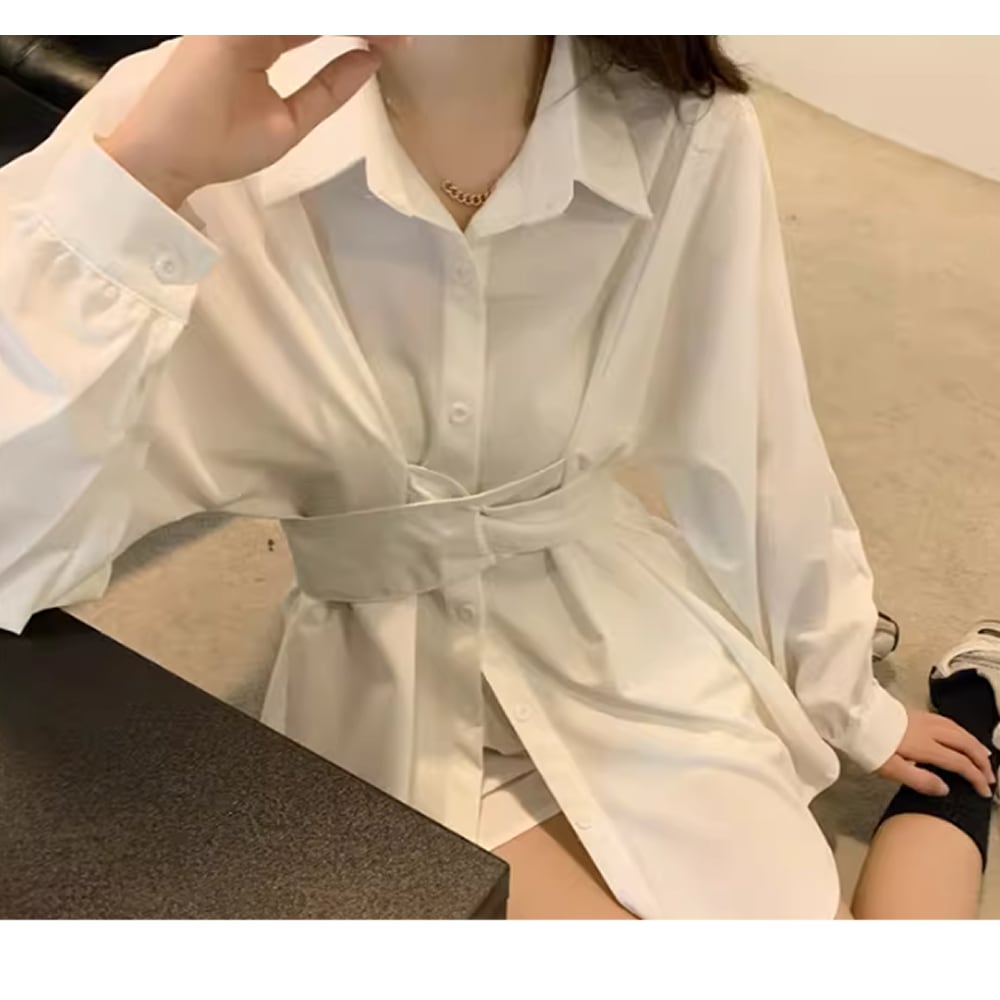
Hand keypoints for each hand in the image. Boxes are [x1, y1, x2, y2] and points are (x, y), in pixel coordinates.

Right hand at [101, 35, 407, 208]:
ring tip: (388, 28)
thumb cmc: (218, 146)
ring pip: (301, 15)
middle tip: (403, 29)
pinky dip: (322, 23)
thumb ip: (326, 90)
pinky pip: (284, 19)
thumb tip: (369, 61)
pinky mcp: (228, 26)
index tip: (399, 37)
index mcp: (259, 42)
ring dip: (348, 19)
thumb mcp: (290, 122)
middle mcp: (248, 23)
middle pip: (313, 15)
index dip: (360, 28)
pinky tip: (357, 28)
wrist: (166, 157)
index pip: (317, 23)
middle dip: (363, 20)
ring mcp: (237, 22)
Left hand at [878, 708, 995, 797]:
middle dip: (981, 761)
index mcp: (925, 746)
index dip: (975, 777)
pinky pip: (948, 722)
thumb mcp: (890, 768)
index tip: (984, 792)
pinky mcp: (915, 712)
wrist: (850, 715)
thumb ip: (919, 779)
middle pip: (964, 743)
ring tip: (985, 756)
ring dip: (974, 744)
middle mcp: (929, 730)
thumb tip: (946, 789)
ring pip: (958, 729)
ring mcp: (923, 718)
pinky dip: (962, 731)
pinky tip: (961, 736)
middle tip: (990, 777)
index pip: (959, 762)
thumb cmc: (868, 744)